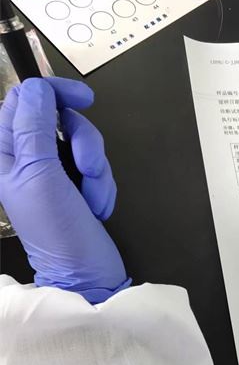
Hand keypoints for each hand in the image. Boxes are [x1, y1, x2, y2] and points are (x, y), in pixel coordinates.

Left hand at [0, 77, 129, 303]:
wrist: (86, 276)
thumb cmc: (57, 230)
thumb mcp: (39, 173)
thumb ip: (35, 125)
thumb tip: (38, 88)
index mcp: (5, 153)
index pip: (23, 100)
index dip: (53, 92)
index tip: (84, 98)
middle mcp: (27, 159)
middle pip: (61, 119)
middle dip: (83, 143)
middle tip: (87, 168)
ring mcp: (55, 175)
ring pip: (85, 144)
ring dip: (96, 171)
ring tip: (92, 200)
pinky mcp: (79, 188)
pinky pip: (98, 168)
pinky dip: (103, 187)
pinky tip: (97, 208)